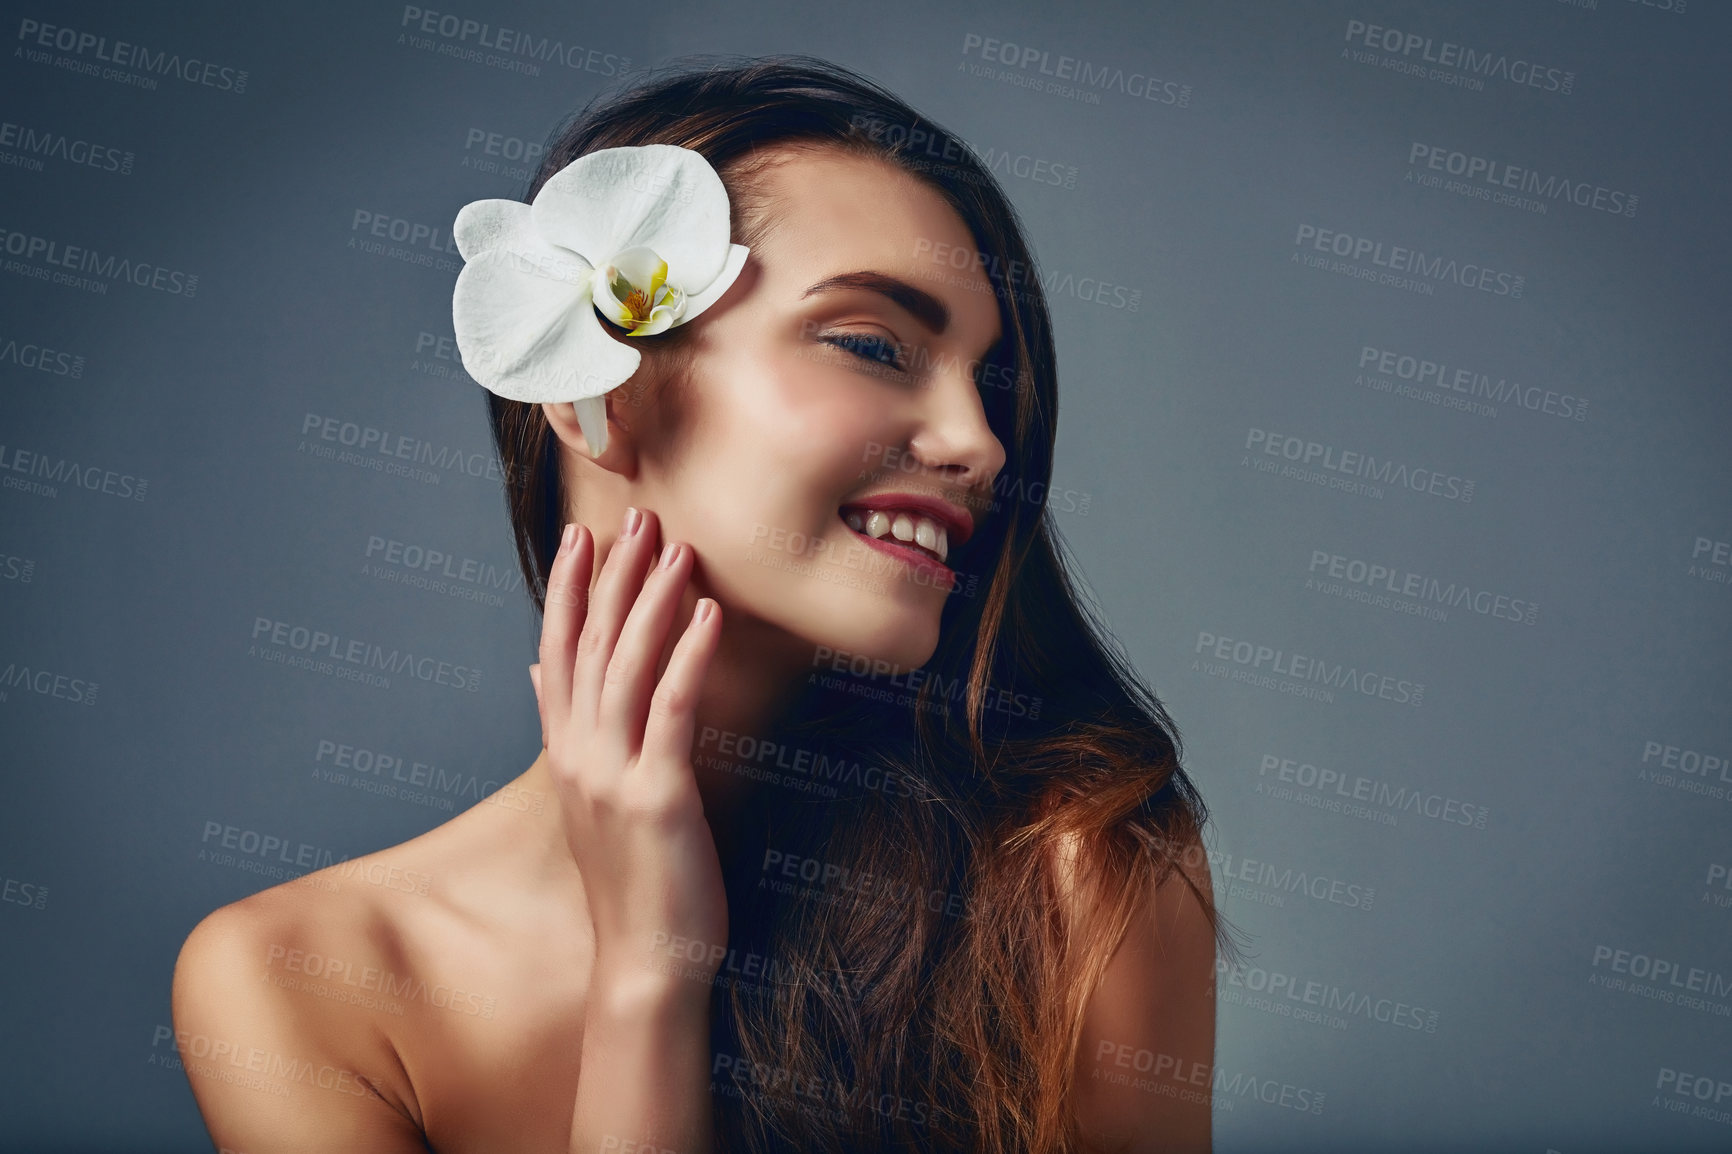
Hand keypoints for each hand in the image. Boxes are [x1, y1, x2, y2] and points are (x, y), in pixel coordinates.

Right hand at [529, 507, 728, 984]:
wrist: (644, 960)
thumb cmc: (632, 880)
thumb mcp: (588, 798)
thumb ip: (567, 731)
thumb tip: (540, 672)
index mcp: (565, 753)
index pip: (556, 652)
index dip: (566, 590)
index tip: (579, 535)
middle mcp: (579, 756)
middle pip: (591, 645)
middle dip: (613, 574)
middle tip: (638, 515)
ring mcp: (613, 774)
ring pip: (627, 666)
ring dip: (652, 598)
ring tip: (676, 545)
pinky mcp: (657, 794)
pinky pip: (672, 709)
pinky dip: (688, 656)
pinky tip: (706, 613)